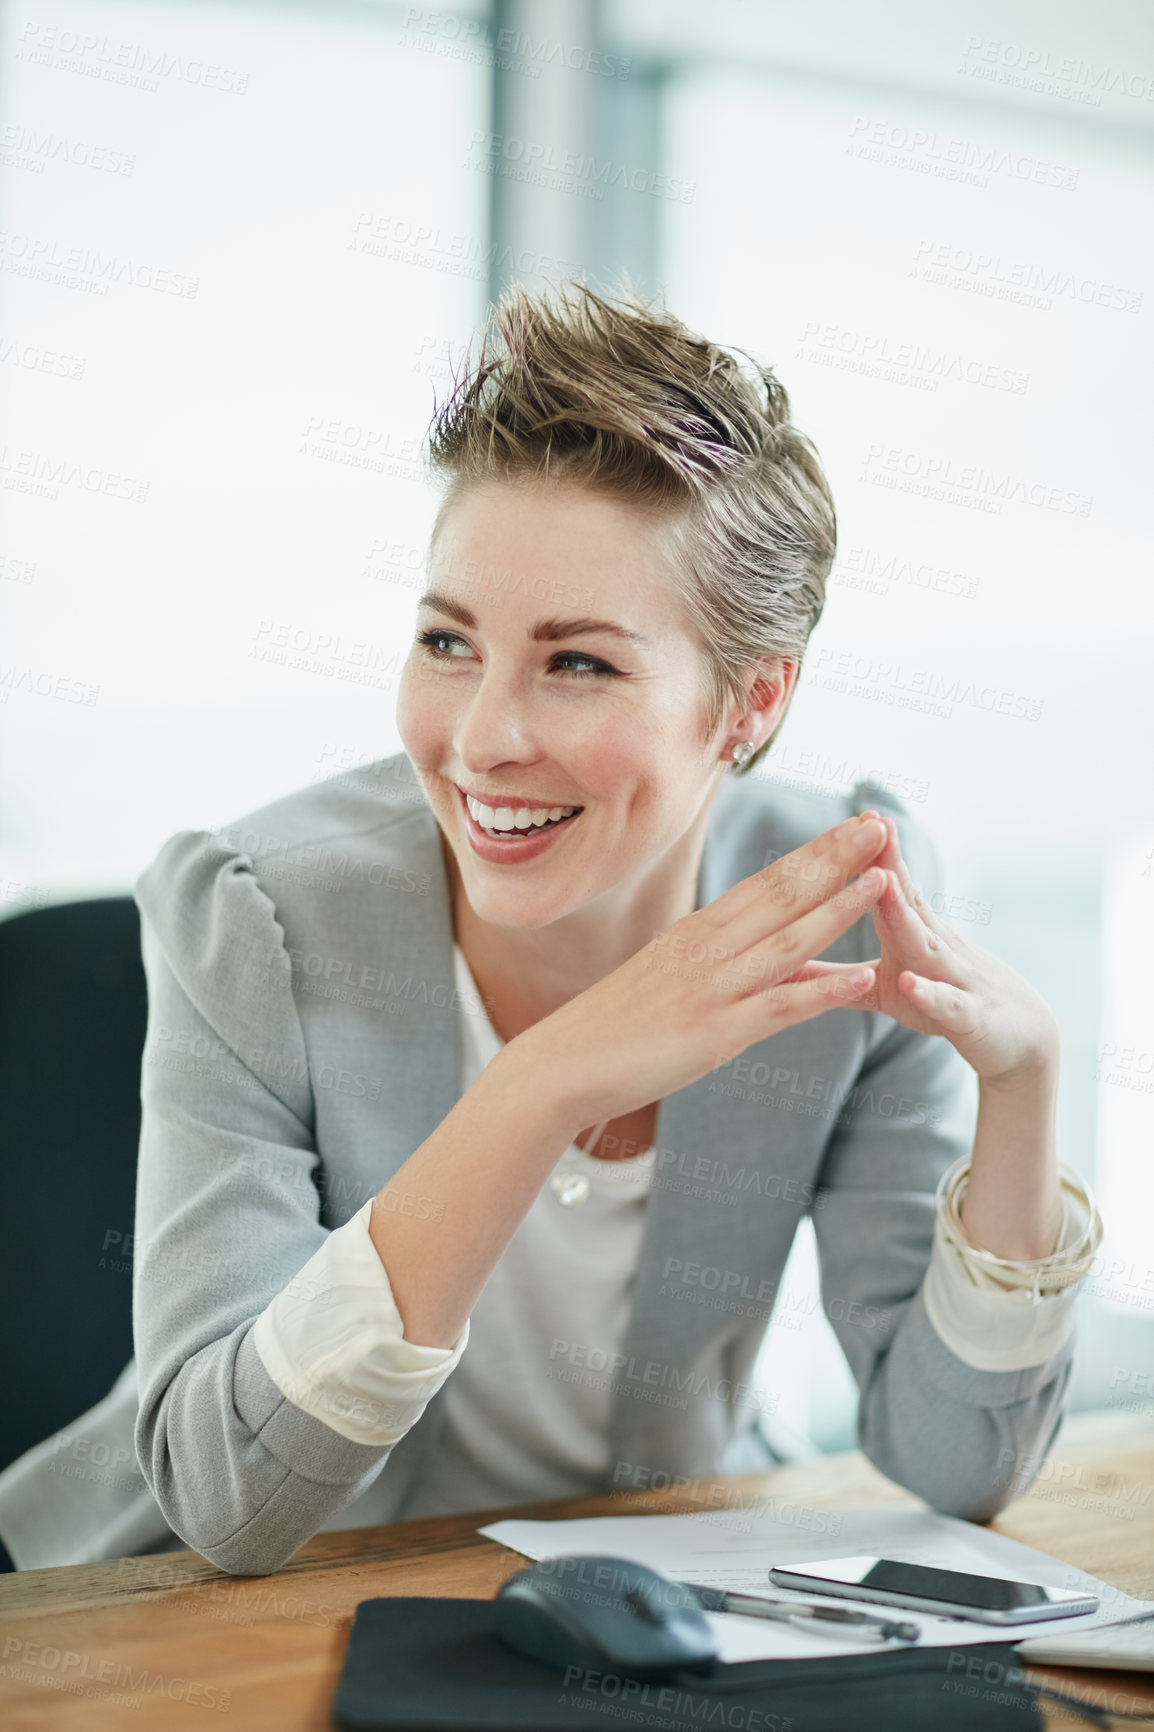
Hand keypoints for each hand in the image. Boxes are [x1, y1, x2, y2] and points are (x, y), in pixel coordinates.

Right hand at [513, 814, 890, 1132]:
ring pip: (788, 941)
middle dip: (836, 858)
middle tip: (880, 821)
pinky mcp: (715, 1033)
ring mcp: (712, 989)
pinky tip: (862, 976)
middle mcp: (706, 949)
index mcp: (696, 931)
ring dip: (839, 909)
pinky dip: (824, 990)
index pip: (767, 880)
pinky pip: (780, 1008)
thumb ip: (719, 962)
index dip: (815, 851)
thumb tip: (764, 951)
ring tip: (883, 879)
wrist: (560, 1064)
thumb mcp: (667, 976)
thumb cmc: (613, 1025)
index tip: (853, 823)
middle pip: (782, 894)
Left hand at [806, 809, 1059, 1084]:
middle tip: (869, 822)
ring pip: (928, 944)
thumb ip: (838, 977)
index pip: (887, 887)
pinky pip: (949, 1005)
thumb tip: (784, 965)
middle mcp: (936, 947)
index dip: (867, 854)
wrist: (1022, 1042)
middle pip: (909, 900)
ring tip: (883, 883)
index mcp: (913, 935)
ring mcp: (956, 980)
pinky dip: (930, 993)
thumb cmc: (949, 1003)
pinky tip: (911, 982)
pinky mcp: (971, 1019)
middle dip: (888, 862)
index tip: (847, 816)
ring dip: (905, 913)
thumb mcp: (887, 988)